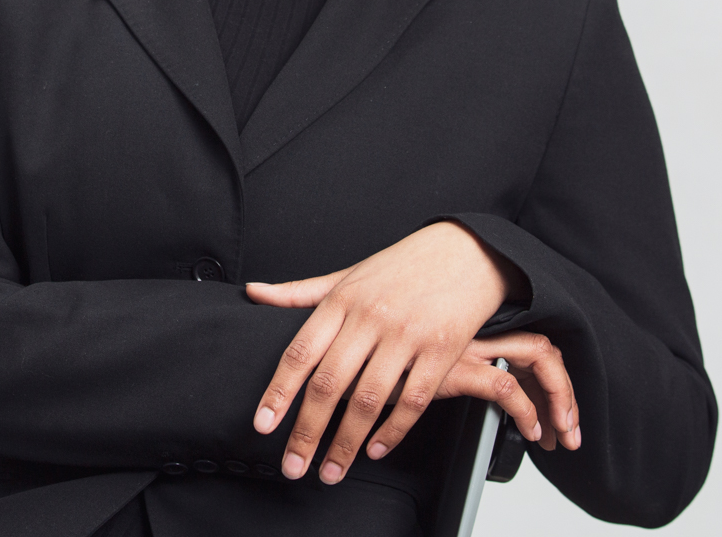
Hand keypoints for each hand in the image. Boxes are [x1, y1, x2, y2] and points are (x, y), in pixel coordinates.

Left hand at [243, 222, 574, 482]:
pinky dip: (393, 431)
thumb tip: (254, 294)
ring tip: (332, 470)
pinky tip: (376, 448)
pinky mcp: (441, 349)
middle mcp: (371, 317)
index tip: (263, 424)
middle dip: (307, 432)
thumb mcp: (347, 275)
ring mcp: (407, 334)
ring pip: (370, 399)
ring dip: (346, 442)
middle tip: (293, 466)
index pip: (300, 352)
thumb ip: (300, 292)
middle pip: (330, 384)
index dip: (278, 391)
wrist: (466, 251)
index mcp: (342, 300)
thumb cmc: (403, 265)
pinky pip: (413, 400)